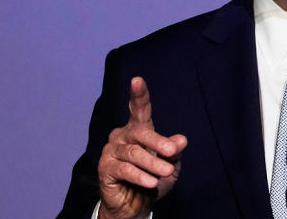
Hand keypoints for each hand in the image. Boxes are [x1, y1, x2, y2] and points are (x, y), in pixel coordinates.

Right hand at [97, 77, 187, 218]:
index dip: (138, 95)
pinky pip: (124, 169)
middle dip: (158, 142)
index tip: (137, 80)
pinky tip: (151, 182)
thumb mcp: (170, 165)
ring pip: (134, 153)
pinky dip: (140, 175)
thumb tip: (181, 140)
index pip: (138, 109)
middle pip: (140, 133)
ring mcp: (111, 151)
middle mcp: (122, 136)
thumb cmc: (153, 180)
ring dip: (152, 163)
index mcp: (138, 130)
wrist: (136, 207)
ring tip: (166, 172)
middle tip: (172, 151)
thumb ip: (174, 151)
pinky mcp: (105, 168)